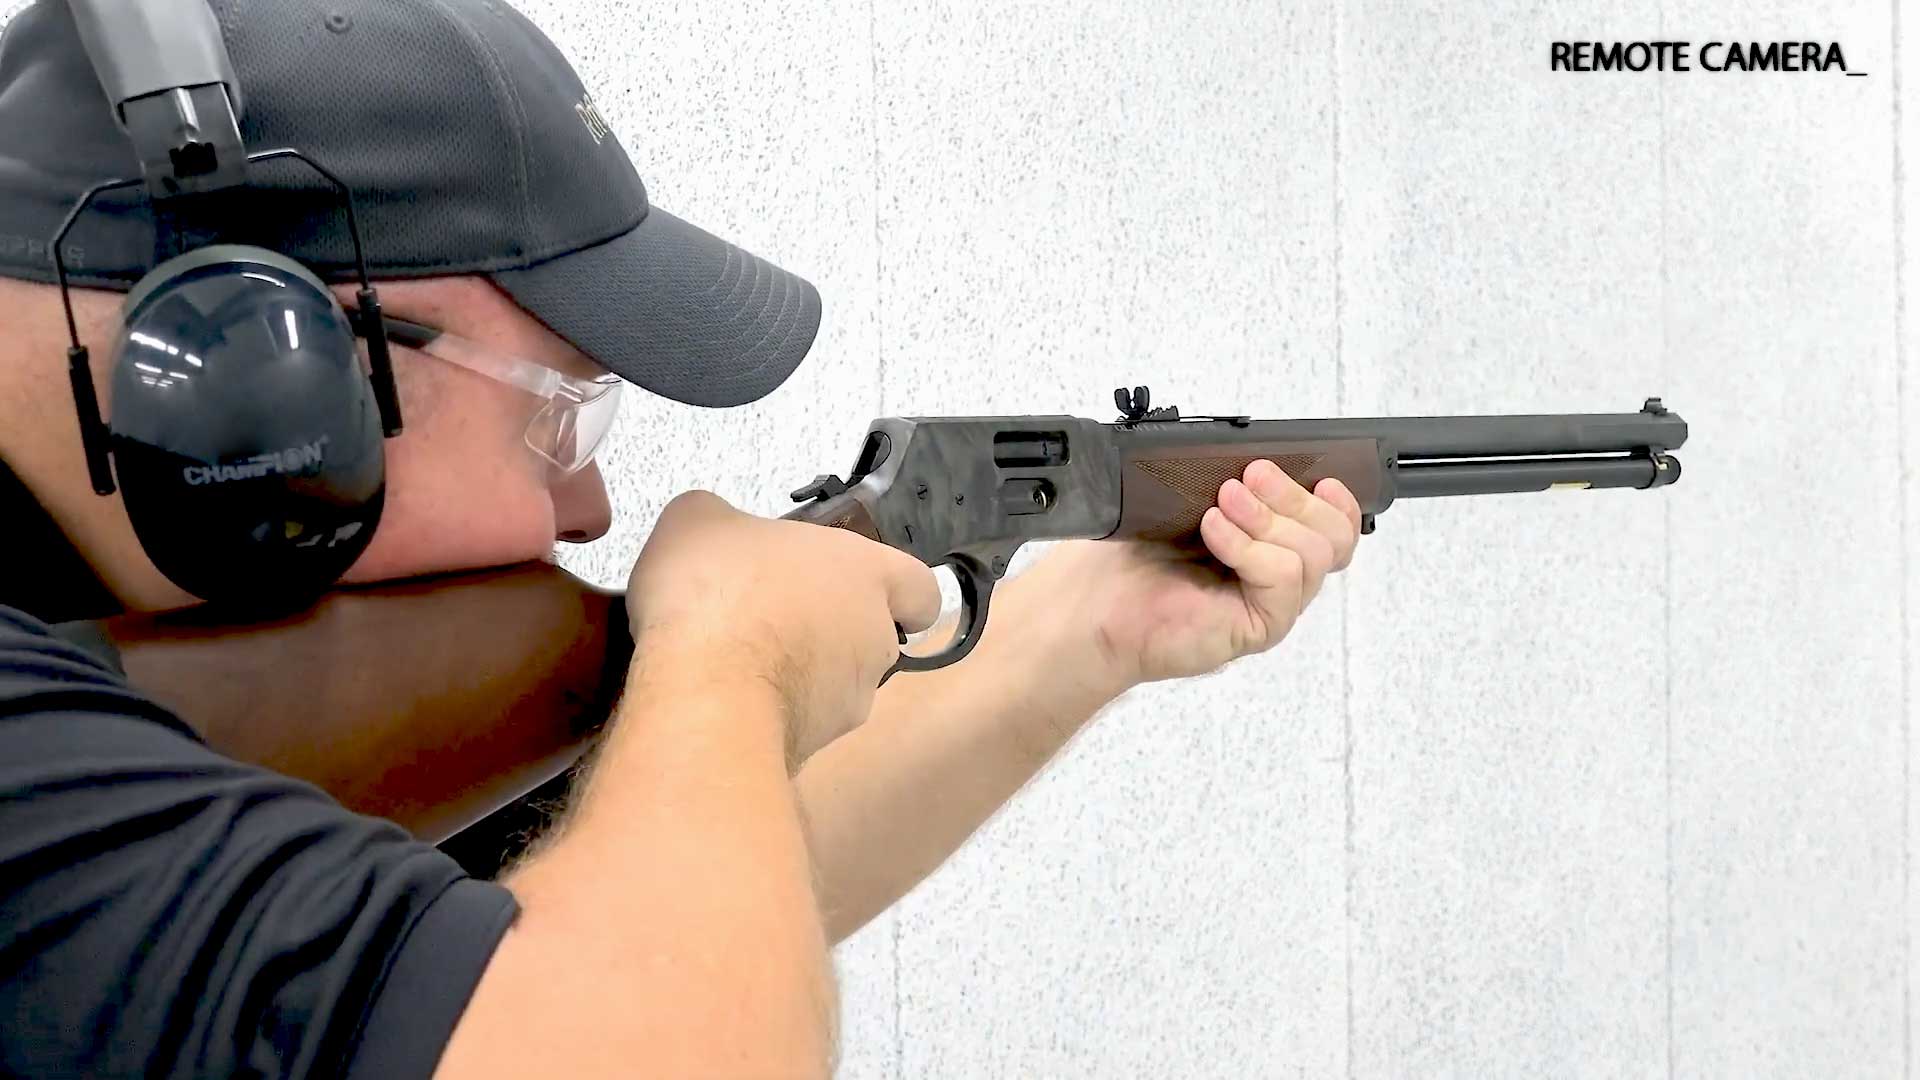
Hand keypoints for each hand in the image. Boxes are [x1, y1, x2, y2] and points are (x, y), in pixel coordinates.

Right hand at [625, 491, 941, 764]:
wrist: (702, 696)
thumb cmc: (717, 591)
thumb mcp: (697, 520)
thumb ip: (722, 521)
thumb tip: (716, 534)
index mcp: (866, 573)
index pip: (919, 588)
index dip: (897, 590)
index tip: (862, 589)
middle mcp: (873, 639)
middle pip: (872, 637)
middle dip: (829, 631)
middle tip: (774, 617)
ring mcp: (848, 701)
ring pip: (837, 686)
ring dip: (798, 675)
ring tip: (736, 662)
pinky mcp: (814, 747)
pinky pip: (797, 723)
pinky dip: (769, 713)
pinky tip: (721, 700)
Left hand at [1017, 460, 1362, 697]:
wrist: (1094, 605)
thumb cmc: (1131, 558)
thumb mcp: (1185, 504)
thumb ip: (1226, 484)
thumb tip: (1255, 456)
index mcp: (1269, 545)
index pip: (1333, 527)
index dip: (1337, 501)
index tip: (1321, 474)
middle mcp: (1277, 576)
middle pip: (1334, 536)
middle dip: (1296, 496)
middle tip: (1252, 474)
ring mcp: (1271, 603)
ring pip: (1314, 553)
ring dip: (1269, 517)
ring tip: (1222, 503)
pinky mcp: (1259, 626)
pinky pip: (1283, 577)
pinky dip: (1250, 546)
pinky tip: (1214, 530)